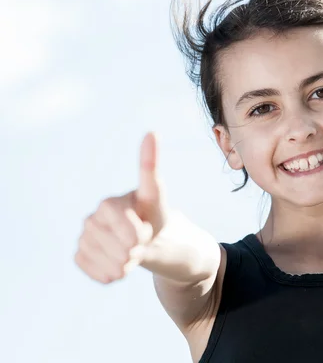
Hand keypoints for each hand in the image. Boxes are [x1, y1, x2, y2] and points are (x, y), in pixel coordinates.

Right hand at [75, 132, 167, 283]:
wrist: (148, 238)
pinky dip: (113, 273)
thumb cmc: (154, 215)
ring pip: (111, 265)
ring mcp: (84, 239)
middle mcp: (91, 220)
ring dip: (128, 264)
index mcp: (108, 204)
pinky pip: (98, 273)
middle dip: (138, 251)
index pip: (130, 232)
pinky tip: (119, 262)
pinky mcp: (81, 256)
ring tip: (132, 250)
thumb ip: (151, 167)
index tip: (147, 229)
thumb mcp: (157, 196)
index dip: (143, 236)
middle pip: (121, 251)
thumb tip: (152, 132)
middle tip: (141, 240)